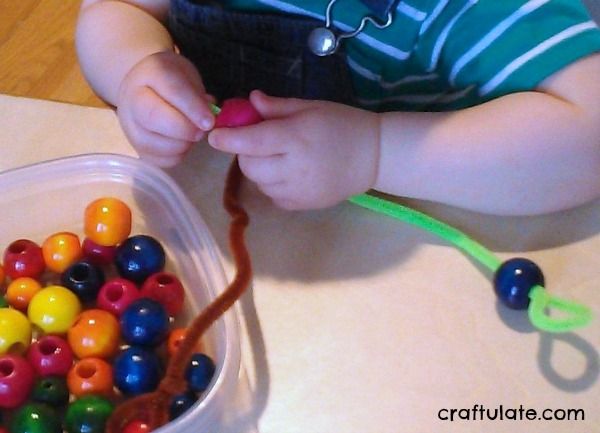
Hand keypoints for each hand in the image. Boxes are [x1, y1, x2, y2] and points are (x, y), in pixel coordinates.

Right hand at [116, 51, 214, 166]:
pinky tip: (182, 144)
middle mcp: (133, 99)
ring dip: (181, 145)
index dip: (193, 108)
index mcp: (150, 73)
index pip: (172, 90)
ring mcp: (130, 126)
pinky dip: (176, 156)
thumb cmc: (172, 81)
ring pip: (154, 144)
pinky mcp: (136, 148)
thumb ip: (198, 95)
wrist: (146, 88)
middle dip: (184, 129)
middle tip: (202, 132)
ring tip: (192, 136)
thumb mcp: (188, 77)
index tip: (209, 122)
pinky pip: (157, 160)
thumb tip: (210, 114)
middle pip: (154, 118)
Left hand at [208, 91, 380, 209]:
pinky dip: (271, 184)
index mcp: (295, 138)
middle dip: (245, 152)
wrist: (373, 157)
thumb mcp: (310, 108)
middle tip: (258, 141)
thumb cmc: (342, 125)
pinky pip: (271, 196)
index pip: (250, 142)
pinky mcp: (301, 205)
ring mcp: (297, 191)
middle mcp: (293, 168)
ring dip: (258, 169)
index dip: (228, 139)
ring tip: (277, 157)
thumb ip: (277, 107)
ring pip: (258, 182)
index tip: (215, 135)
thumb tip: (249, 101)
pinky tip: (288, 173)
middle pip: (249, 165)